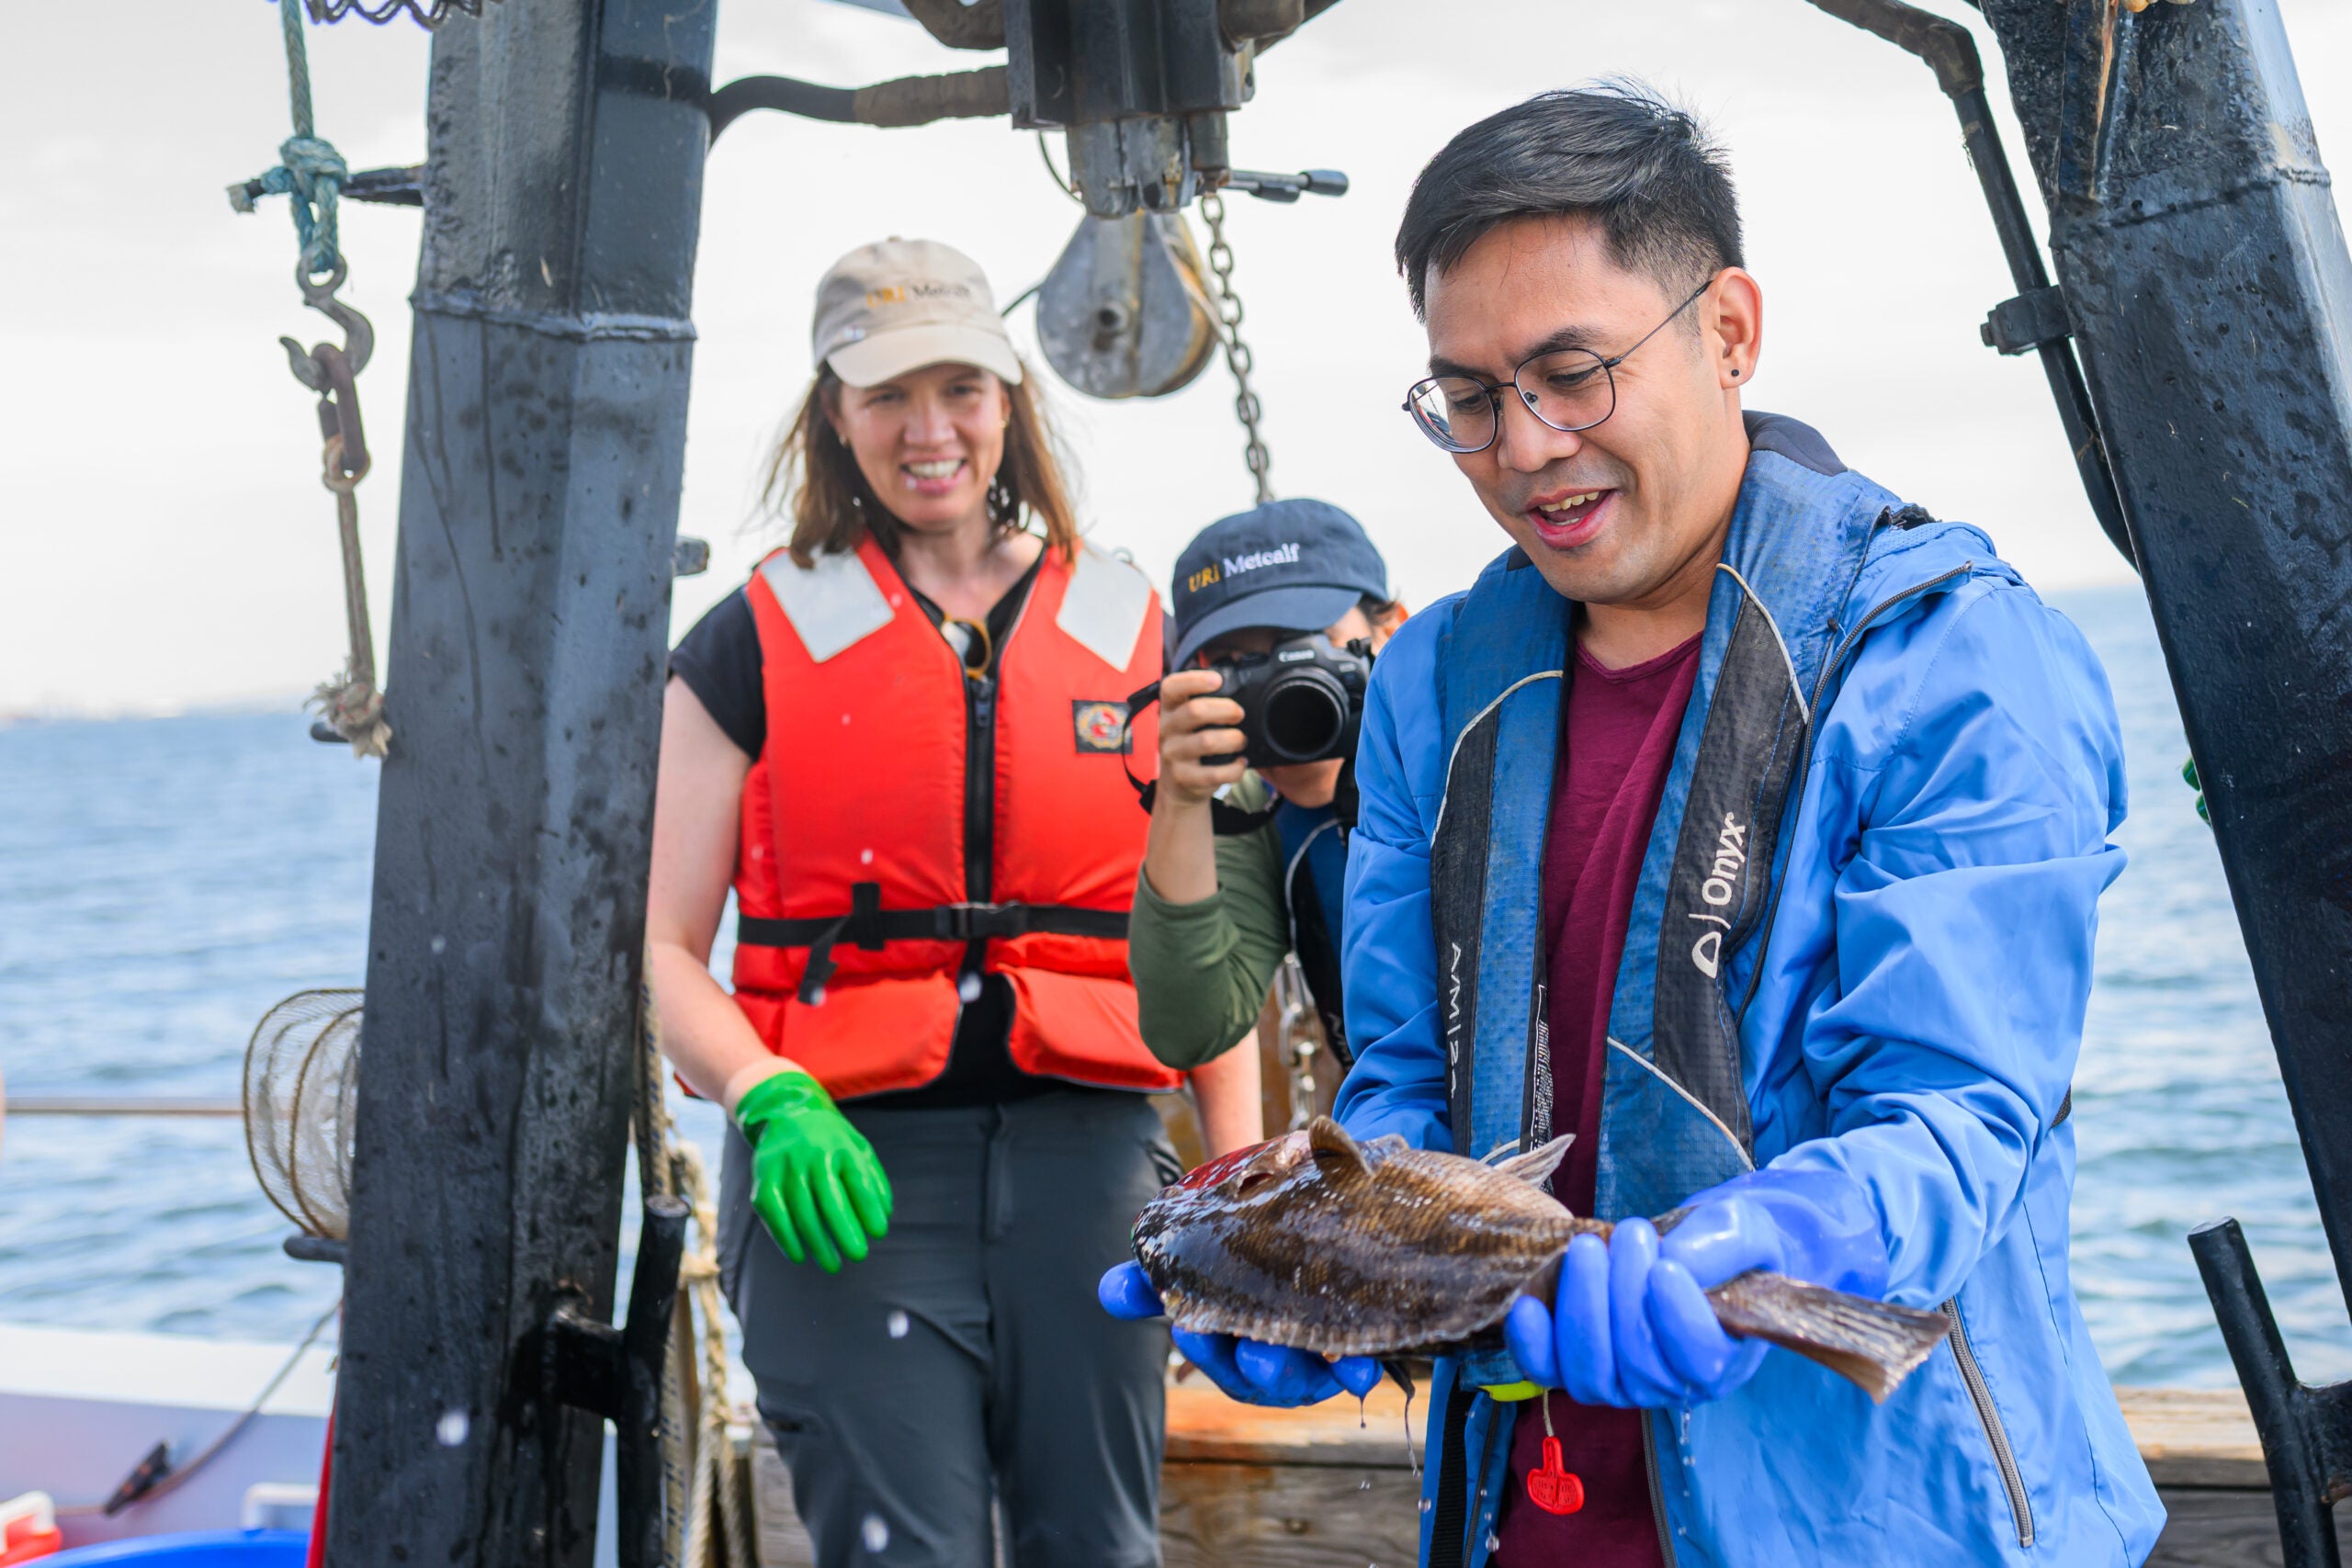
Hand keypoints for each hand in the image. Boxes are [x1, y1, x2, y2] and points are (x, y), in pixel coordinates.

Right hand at [733, 1070, 891, 1272]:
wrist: (786, 1112)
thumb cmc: (831, 1140)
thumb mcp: (858, 1148)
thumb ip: (873, 1179)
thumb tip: (884, 1215)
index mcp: (841, 1148)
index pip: (858, 1182)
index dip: (869, 1210)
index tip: (879, 1234)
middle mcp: (813, 1156)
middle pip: (831, 1201)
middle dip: (845, 1232)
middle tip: (858, 1255)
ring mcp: (786, 1167)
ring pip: (802, 1212)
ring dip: (818, 1244)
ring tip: (833, 1265)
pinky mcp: (764, 1179)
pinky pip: (774, 1213)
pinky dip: (785, 1238)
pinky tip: (799, 1255)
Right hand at [1098, 1261, 1381, 1407]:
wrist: (1302, 1216)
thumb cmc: (1240, 1246)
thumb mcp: (1196, 1250)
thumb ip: (1155, 1275)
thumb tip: (1109, 1292)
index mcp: (1225, 1343)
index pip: (1208, 1348)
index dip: (1200, 1343)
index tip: (1188, 1324)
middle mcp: (1268, 1360)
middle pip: (1259, 1373)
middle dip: (1256, 1365)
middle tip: (1254, 1351)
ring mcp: (1313, 1359)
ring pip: (1307, 1375)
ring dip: (1304, 1368)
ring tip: (1303, 1355)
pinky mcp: (1357, 1351)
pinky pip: (1359, 1368)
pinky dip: (1359, 1368)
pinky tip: (1359, 1364)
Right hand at [1154, 668, 1248, 808]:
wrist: (1177, 786)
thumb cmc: (1189, 745)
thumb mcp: (1187, 722)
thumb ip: (1203, 703)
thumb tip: (1237, 683)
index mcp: (1168, 710)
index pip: (1171, 687)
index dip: (1194, 680)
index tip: (1218, 680)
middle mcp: (1166, 730)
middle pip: (1194, 711)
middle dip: (1225, 709)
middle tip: (1239, 714)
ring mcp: (1172, 755)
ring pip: (1207, 741)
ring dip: (1233, 739)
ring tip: (1241, 740)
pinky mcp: (1184, 778)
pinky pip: (1215, 773)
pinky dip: (1235, 768)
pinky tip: (1240, 763)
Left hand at [1504, 1166, 1888, 1407]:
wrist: (1691, 1249)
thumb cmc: (1724, 1247)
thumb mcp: (1744, 1230)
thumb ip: (1724, 1245)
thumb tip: (1679, 1261)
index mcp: (1722, 1360)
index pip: (1699, 1361)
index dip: (1678, 1319)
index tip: (1665, 1267)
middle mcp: (1670, 1384)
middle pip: (1639, 1365)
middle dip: (1625, 1296)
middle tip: (1630, 1234)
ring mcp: (1620, 1381)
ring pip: (1592, 1374)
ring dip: (1582, 1311)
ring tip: (1587, 1250)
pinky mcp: (1576, 1364)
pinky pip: (1548, 1371)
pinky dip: (1533, 1344)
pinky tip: (1527, 1306)